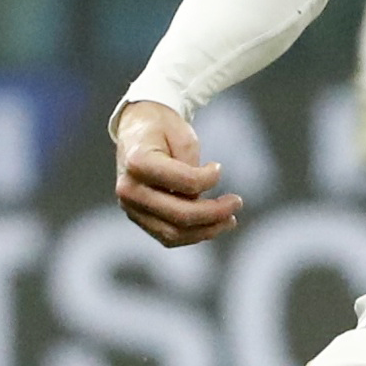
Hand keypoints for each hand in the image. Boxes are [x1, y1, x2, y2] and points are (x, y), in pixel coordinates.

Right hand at [113, 99, 239, 246]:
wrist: (137, 129)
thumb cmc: (163, 129)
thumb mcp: (183, 137)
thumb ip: (192, 169)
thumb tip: (199, 201)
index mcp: (138, 162)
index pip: (185, 183)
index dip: (209, 180)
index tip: (219, 167)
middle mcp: (129, 189)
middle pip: (179, 215)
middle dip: (215, 213)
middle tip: (236, 203)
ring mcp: (130, 207)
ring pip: (173, 234)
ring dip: (207, 231)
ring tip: (230, 219)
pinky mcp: (137, 217)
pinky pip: (167, 236)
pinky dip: (193, 234)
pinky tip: (212, 224)